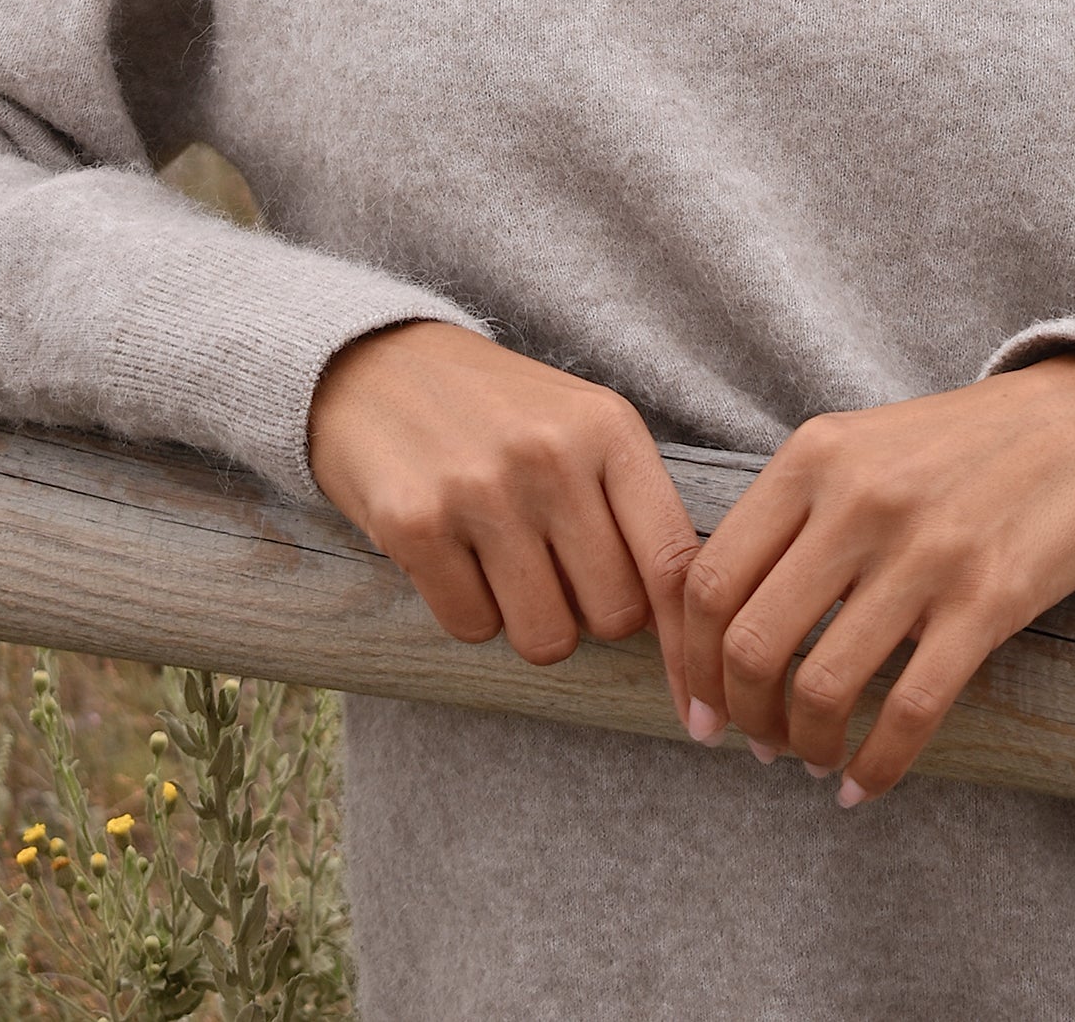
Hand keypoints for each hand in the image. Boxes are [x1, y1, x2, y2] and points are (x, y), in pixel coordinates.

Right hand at [307, 322, 699, 712]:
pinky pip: (472, 627)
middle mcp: (552, 455)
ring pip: (546, 637)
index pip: (674, 563)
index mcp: (608, 428)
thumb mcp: (581, 428)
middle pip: (613, 616)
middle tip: (553, 568)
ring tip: (501, 556)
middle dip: (589, 613)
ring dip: (527, 619)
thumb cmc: (498, 412)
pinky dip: (466, 608)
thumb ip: (633, 510)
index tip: (699, 710)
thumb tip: (683, 630)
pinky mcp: (416, 523)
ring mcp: (482, 489)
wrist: (375, 364)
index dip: (689, 648)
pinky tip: (452, 551)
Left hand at [680, 354, 1074, 802]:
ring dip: (805, 745)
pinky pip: (910, 709)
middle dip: (741, 715)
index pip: (710, 579)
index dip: (689, 662)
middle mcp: (859, 499)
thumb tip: (723, 623)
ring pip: (823, 686)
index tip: (699, 708)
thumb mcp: (859, 449)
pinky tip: (864, 786)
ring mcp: (924, 550)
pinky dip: (877, 766)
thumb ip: (791, 515)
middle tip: (754, 744)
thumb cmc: (958, 448)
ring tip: (812, 759)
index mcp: (812, 456)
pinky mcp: (989, 599)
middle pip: (752, 642)